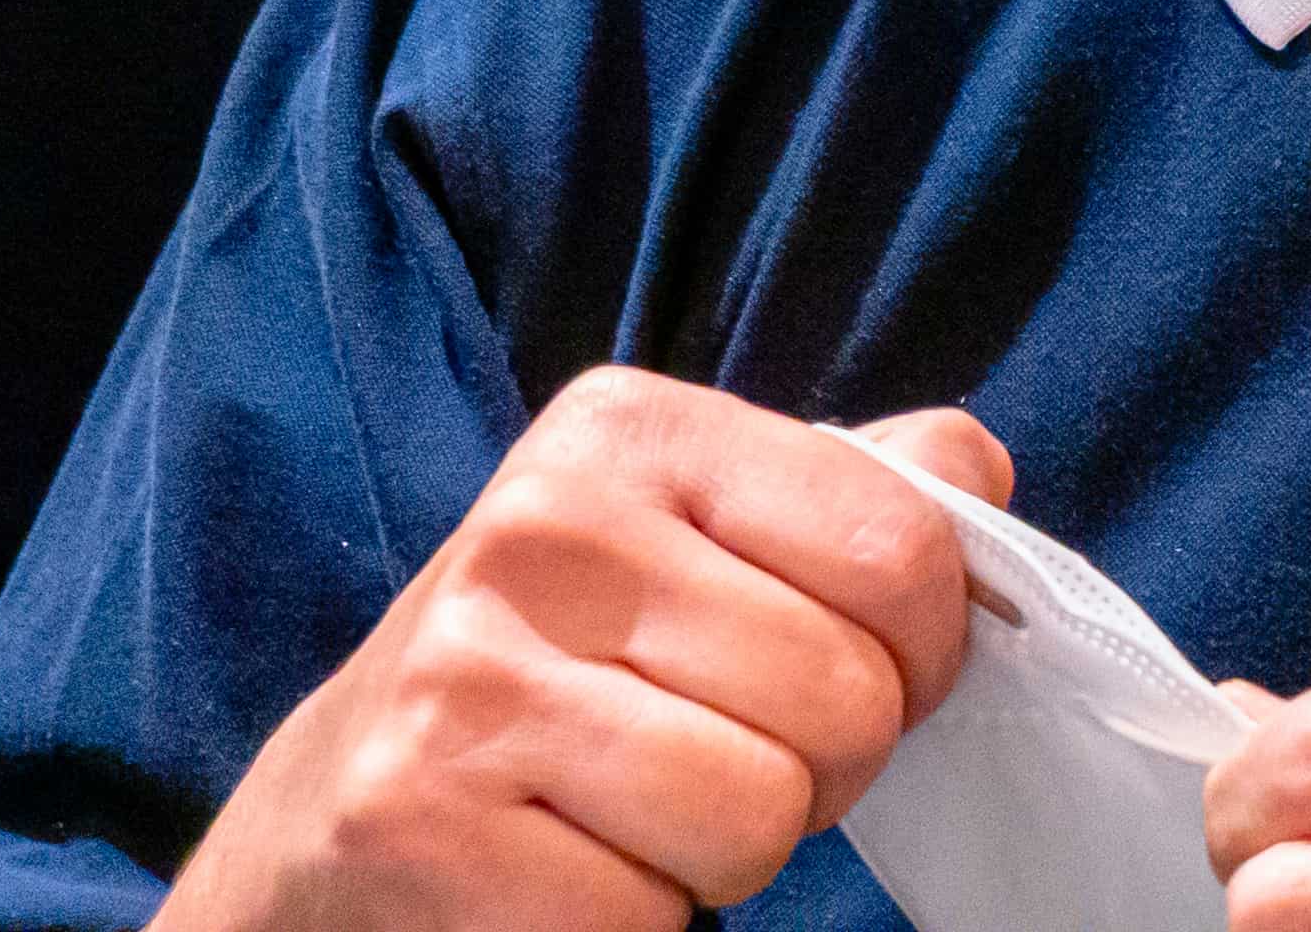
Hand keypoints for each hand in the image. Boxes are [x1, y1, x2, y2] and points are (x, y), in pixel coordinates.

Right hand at [161, 371, 1009, 931]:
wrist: (333, 814)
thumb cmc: (570, 669)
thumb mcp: (699, 535)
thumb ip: (855, 492)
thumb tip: (977, 475)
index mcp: (627, 429)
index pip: (900, 546)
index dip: (921, 651)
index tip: (853, 673)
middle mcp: (539, 529)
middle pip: (845, 698)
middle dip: (820, 768)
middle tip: (719, 755)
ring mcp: (466, 675)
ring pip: (760, 816)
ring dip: (726, 854)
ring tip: (640, 811)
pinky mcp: (419, 823)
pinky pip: (648, 918)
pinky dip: (633, 924)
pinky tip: (565, 868)